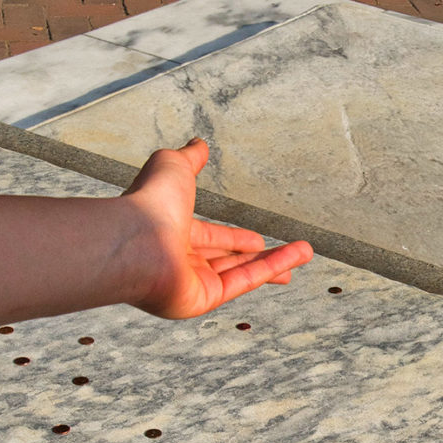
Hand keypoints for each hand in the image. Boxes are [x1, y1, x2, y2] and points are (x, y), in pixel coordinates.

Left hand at [121, 138, 312, 318]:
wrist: (136, 239)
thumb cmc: (149, 204)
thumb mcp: (173, 167)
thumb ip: (189, 158)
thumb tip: (199, 143)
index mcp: (172, 233)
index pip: (209, 237)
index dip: (234, 237)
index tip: (257, 239)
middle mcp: (180, 261)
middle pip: (227, 260)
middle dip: (257, 257)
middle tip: (284, 255)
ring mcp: (192, 283)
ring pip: (242, 272)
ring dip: (276, 262)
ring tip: (306, 253)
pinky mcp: (205, 299)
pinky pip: (245, 282)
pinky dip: (272, 269)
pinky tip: (297, 259)